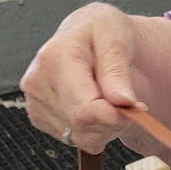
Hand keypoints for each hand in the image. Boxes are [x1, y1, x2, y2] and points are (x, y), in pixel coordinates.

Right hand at [21, 3, 146, 152]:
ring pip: (80, 137)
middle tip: (128, 103)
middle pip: (82, 125)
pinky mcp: (39, 117)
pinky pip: (74, 139)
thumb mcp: (116, 38)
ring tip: (110, 99)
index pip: (83, 108)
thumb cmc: (102, 31)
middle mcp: (38, 81)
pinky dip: (93, 130)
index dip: (114, 116)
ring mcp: (35, 102)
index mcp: (55, 57)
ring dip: (105, 127)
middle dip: (113, 121)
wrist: (86, 35)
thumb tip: (122, 101)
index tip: (135, 108)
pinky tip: (96, 107)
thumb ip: (117, 70)